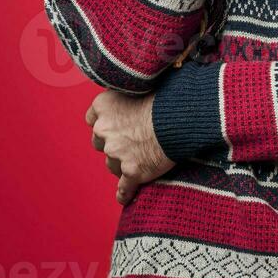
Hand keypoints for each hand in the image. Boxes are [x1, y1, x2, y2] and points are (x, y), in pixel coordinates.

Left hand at [87, 90, 174, 205]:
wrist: (184, 115)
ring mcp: (116, 153)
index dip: (106, 121)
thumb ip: (132, 89)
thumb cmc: (170, 95)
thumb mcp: (145, 83)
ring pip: (112, 164)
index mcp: (104, 105)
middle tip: (133, 140)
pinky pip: (123, 188)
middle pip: (100, 142)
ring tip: (143, 159)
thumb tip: (141, 81)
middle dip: (113, 142)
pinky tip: (126, 196)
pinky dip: (125, 192)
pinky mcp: (132, 171)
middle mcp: (104, 130)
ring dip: (123, 163)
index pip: (93, 118)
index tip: (118, 122)